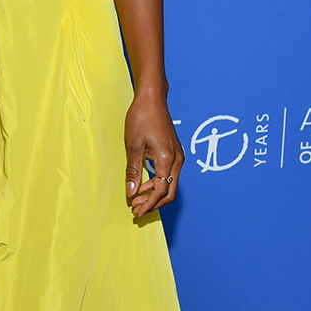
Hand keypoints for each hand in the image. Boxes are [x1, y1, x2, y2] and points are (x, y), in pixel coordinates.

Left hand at [124, 91, 183, 219]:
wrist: (152, 98)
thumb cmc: (142, 118)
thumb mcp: (133, 146)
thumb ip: (133, 171)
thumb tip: (131, 193)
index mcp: (167, 159)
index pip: (160, 191)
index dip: (148, 204)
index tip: (136, 211)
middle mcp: (177, 159)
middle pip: (169, 192)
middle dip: (153, 203)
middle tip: (136, 210)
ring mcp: (178, 156)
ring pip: (170, 184)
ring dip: (154, 194)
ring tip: (137, 200)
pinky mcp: (175, 152)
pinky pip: (169, 174)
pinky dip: (158, 183)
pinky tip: (144, 185)